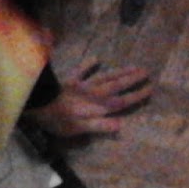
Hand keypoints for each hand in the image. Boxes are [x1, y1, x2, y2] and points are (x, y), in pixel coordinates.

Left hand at [27, 60, 153, 138]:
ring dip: (120, 72)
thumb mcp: (79, 128)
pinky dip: (89, 64)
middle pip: (117, 85)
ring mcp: (82, 86)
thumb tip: (121, 124)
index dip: (136, 95)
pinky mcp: (69, 81)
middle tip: (146, 72)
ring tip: (133, 66)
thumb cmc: (58, 120)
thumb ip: (100, 125)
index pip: (121, 101)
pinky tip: (96, 59)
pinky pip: (81, 71)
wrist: (38, 102)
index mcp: (98, 106)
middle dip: (132, 79)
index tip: (150, 88)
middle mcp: (94, 94)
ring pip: (105, 77)